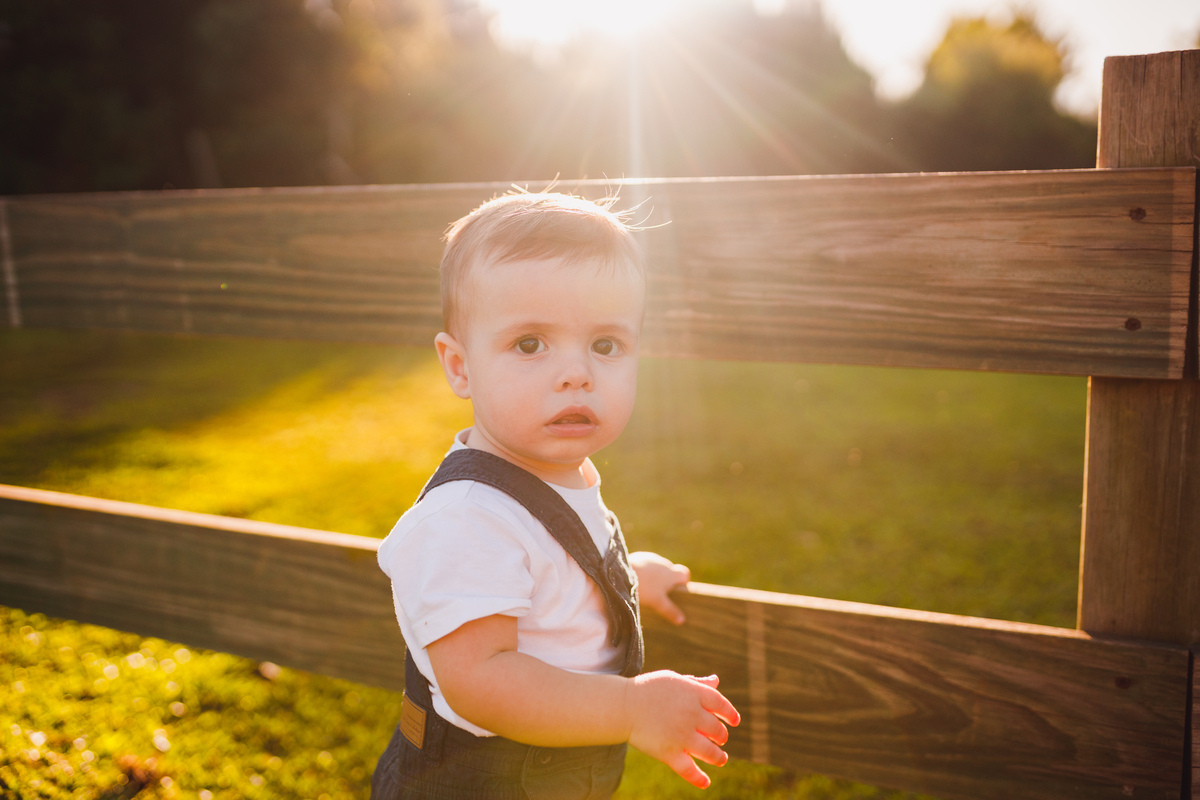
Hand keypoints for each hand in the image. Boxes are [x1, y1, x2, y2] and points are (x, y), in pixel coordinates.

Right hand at [625, 671, 739, 788]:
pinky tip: (706, 782)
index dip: (730, 714)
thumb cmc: (648, 690)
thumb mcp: (674, 680)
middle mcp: (691, 714)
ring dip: (718, 757)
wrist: (622, 705)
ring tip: (721, 759)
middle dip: (722, 736)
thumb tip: (716, 681)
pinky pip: (689, 769)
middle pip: (717, 730)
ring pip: (710, 752)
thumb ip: (696, 683)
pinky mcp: (669, 753)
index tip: (734, 722)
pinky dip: (699, 778)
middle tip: (720, 739)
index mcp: (693, 693)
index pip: (721, 704)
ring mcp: (681, 735)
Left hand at [630, 551, 689, 623]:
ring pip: (658, 567)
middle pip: (671, 571)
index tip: (677, 590)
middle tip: (660, 593)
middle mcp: (663, 563)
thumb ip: (670, 610)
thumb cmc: (643, 588)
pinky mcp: (639, 557)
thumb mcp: (658, 602)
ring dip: (656, 575)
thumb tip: (682, 620)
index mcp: (671, 573)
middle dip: (668, 580)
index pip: (685, 574)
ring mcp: (651, 558)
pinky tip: (637, 579)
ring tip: (646, 587)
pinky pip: (646, 564)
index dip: (683, 582)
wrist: (621, 573)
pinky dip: (645, 571)